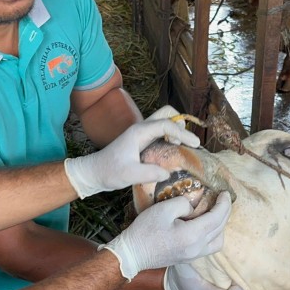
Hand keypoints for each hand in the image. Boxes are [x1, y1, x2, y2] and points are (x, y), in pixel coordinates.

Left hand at [63, 110, 199, 198]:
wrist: (94, 172)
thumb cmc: (109, 172)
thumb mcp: (129, 175)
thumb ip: (149, 173)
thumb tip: (168, 173)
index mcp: (139, 132)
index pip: (166, 125)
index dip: (183, 133)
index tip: (195, 145)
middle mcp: (141, 128)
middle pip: (166, 113)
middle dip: (181, 123)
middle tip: (189, 142)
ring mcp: (142, 133)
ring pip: (164, 121)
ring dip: (177, 129)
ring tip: (183, 147)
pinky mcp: (142, 140)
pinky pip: (161, 132)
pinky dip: (171, 136)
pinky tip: (173, 150)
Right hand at [101, 192, 231, 279]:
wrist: (133, 254)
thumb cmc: (145, 230)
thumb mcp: (163, 209)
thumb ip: (183, 204)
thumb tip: (193, 207)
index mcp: (192, 235)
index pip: (217, 217)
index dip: (224, 204)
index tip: (225, 193)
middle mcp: (197, 248)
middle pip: (220, 229)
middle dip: (225, 212)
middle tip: (223, 199)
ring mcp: (194, 256)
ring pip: (218, 241)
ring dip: (221, 226)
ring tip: (215, 213)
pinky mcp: (189, 259)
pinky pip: (210, 247)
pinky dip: (213, 235)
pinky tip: (206, 226)